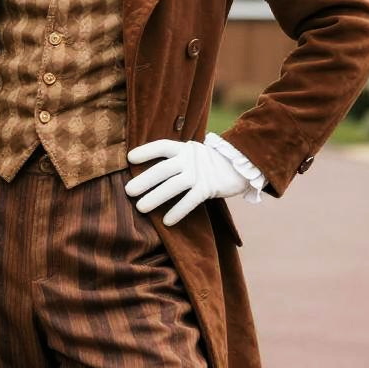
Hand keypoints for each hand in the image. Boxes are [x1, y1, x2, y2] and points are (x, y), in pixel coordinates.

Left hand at [125, 139, 250, 225]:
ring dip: (156, 197)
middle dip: (145, 180)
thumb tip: (146, 172)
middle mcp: (190, 159)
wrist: (239, 166)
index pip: (162, 146)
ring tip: (141, 208)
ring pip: (174, 185)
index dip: (146, 151)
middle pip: (163, 169)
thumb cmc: (208, 163)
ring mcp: (200, 173)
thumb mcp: (191, 155)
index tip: (129, 158)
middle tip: (128, 191)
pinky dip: (178, 211)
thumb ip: (174, 160)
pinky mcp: (209, 188)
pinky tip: (166, 221)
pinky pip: (191, 201)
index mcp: (184, 148)